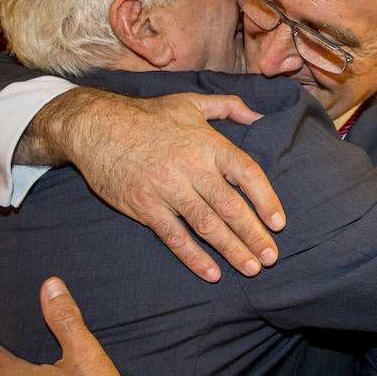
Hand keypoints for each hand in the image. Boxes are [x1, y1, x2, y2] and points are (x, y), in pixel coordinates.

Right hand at [20, 88, 285, 281]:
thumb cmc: (147, 115)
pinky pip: (175, 237)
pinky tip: (212, 273)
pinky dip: (194, 258)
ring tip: (252, 268)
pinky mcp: (145, 207)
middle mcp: (192, 167)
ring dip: (232, 250)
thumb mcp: (190, 101)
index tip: (279, 222)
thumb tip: (259, 115)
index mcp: (207, 142)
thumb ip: (228, 106)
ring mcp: (168, 189)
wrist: (96, 126)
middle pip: (231, 206)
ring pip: (207, 226)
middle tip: (272, 257)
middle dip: (254, 234)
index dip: (266, 199)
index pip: (246, 173)